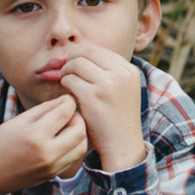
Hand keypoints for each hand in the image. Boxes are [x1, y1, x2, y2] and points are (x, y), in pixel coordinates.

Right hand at [0, 94, 88, 192]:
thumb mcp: (17, 121)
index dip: (69, 102)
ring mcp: (51, 167)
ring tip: (67, 126)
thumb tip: (65, 101)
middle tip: (69, 112)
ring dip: (80, 132)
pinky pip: (74, 158)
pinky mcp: (53, 175)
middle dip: (78, 117)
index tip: (67, 98)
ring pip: (82, 146)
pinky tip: (64, 139)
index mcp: (34, 135)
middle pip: (80, 130)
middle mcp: (46, 153)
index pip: (65, 112)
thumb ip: (43, 110)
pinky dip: (74, 146)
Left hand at [60, 46, 145, 171]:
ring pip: (76, 63)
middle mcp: (121, 74)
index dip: (83, 56)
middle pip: (86, 52)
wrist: (122, 144)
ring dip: (66, 72)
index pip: (99, 50)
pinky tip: (68, 95)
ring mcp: (107, 84)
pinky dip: (65, 85)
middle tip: (67, 73)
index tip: (76, 67)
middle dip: (72, 60)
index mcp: (130, 70)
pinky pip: (69, 80)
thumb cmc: (116, 117)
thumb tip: (78, 53)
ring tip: (67, 84)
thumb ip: (106, 71)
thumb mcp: (122, 89)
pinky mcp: (92, 96)